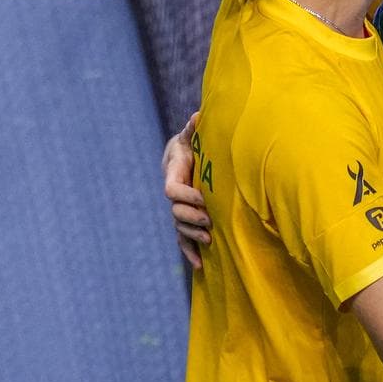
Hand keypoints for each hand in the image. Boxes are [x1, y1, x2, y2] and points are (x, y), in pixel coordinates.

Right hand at [163, 112, 209, 268]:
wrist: (186, 157)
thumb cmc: (192, 144)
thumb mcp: (192, 135)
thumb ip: (194, 128)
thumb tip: (199, 115)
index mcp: (173, 173)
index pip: (172, 189)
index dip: (186, 195)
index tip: (204, 198)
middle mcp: (174, 194)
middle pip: (176, 212)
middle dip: (192, 218)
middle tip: (210, 222)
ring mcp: (179, 208)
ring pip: (179, 227)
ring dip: (192, 237)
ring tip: (209, 241)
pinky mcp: (186, 220)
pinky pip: (183, 239)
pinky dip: (189, 252)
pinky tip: (199, 266)